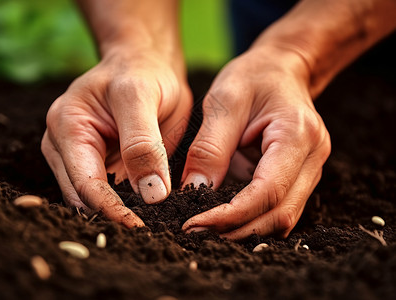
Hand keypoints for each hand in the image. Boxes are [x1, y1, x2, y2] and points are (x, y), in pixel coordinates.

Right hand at [42, 48, 191, 226]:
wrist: (143, 64)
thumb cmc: (141, 73)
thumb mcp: (140, 97)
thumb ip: (142, 144)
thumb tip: (151, 195)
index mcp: (67, 125)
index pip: (86, 182)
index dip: (112, 209)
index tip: (140, 228)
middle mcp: (63, 144)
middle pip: (82, 197)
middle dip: (111, 218)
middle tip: (147, 236)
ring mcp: (76, 155)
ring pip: (90, 199)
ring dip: (115, 215)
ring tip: (146, 229)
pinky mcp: (94, 162)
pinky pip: (103, 191)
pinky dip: (120, 204)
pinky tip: (139, 213)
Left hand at [181, 46, 330, 238]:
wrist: (282, 70)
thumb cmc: (254, 78)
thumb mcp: (225, 101)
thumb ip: (209, 147)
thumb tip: (192, 191)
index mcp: (297, 135)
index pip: (267, 191)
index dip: (230, 214)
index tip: (194, 224)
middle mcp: (312, 159)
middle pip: (279, 214)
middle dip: (235, 230)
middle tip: (194, 233)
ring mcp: (310, 171)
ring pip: (281, 219)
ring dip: (243, 231)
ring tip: (205, 230)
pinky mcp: (298, 177)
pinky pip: (278, 209)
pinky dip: (251, 220)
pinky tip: (223, 219)